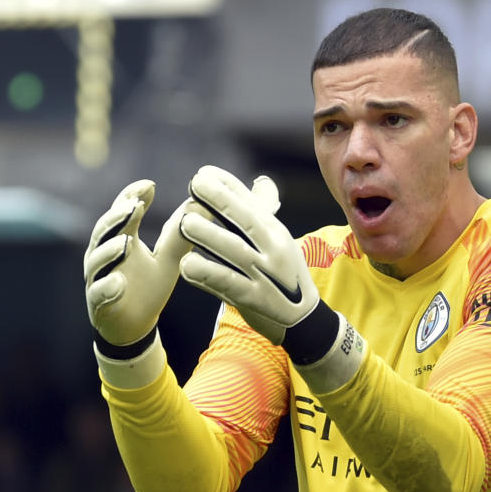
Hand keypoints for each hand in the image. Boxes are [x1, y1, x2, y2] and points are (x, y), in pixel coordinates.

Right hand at [83, 180, 191, 352]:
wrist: (135, 326)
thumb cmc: (149, 287)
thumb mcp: (169, 259)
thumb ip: (180, 235)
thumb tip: (201, 204)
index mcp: (121, 238)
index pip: (122, 211)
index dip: (132, 196)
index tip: (149, 185)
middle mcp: (104, 253)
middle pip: (104, 230)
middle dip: (118, 217)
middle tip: (135, 206)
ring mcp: (98, 277)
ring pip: (98, 260)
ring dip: (110, 250)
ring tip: (126, 242)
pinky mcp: (98, 302)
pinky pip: (99, 293)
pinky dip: (107, 288)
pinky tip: (119, 283)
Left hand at [178, 166, 319, 345]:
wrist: (305, 318)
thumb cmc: (284, 274)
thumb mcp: (280, 241)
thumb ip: (263, 214)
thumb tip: (261, 180)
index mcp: (276, 231)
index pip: (252, 203)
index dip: (229, 186)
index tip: (204, 173)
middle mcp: (274, 249)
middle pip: (247, 221)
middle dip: (221, 201)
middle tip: (195, 185)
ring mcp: (266, 274)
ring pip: (236, 251)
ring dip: (211, 236)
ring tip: (185, 223)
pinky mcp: (257, 299)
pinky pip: (230, 284)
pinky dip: (208, 274)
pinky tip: (187, 265)